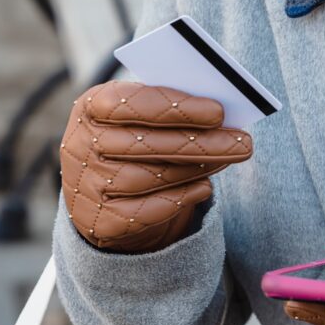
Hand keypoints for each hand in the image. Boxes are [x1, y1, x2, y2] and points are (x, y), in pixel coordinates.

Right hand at [60, 82, 252, 253]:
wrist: (102, 189)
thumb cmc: (133, 137)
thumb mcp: (142, 115)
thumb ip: (170, 109)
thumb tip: (220, 113)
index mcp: (91, 106)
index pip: (128, 103)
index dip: (174, 107)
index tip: (218, 112)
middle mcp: (80, 145)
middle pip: (144, 145)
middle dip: (200, 143)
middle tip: (244, 143)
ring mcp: (85, 186)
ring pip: (148, 178)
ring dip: (195, 168)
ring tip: (228, 158)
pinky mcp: (98, 221)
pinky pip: (144, 212)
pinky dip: (179, 199)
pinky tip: (205, 188)